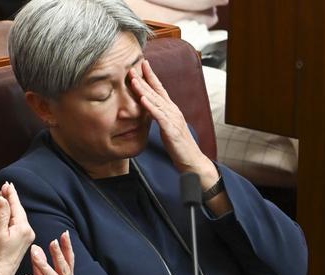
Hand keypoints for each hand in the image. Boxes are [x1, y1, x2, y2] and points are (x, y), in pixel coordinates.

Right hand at [0, 182, 35, 274]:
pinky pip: (18, 223)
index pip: (16, 206)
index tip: (7, 184)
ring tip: (6, 195)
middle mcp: (28, 231)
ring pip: (19, 216)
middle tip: (6, 186)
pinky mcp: (22, 241)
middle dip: (12, 198)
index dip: (11, 194)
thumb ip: (2, 214)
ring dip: (12, 206)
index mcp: (23, 228)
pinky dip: (13, 215)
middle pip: (19, 210)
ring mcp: (26, 237)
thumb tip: (3, 199)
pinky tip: (9, 211)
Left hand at [129, 60, 218, 187]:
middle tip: (132, 67)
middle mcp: (173, 110)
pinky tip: (142, 100)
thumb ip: (159, 116)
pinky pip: (159, 116)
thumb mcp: (167, 127)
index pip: (160, 89)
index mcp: (171, 109)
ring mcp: (173, 119)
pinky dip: (150, 107)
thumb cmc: (178, 145)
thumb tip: (148, 109)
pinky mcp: (171, 129)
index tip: (142, 64)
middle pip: (156, 91)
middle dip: (144, 79)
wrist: (191, 160)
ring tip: (133, 80)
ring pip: (156, 101)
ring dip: (144, 90)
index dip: (151, 76)